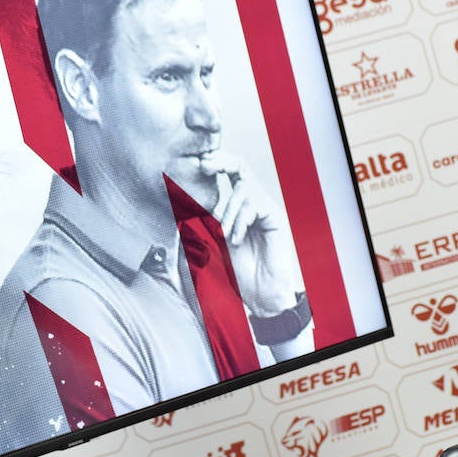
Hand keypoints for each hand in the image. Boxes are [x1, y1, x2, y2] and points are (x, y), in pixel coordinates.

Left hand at [197, 152, 301, 316]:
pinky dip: (240, 221)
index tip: (196, 162)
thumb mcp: (208, 245)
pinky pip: (255, 204)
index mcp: (235, 206)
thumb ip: (199, 223)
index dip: (213, 164)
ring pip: (243, 189)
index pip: (225, 175)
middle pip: (239, 166)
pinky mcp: (275, 218)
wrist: (258, 295)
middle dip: (220, 161)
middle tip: (204, 162)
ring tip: (222, 236)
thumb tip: (182, 200)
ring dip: (227, 212)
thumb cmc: (234, 274)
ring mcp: (264, 210)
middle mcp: (251, 203)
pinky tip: (235, 240)